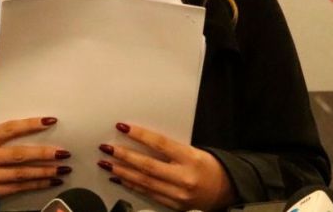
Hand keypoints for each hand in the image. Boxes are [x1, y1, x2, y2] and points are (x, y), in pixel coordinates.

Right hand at [0, 117, 71, 195]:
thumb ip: (2, 136)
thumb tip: (36, 130)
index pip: (9, 129)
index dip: (30, 124)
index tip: (50, 121)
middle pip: (18, 155)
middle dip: (43, 154)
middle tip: (63, 152)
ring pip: (20, 174)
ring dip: (44, 172)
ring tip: (63, 169)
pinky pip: (17, 188)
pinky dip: (36, 185)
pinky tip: (50, 181)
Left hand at [98, 123, 234, 210]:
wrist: (226, 191)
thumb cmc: (209, 166)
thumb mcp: (194, 152)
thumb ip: (171, 149)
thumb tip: (143, 140)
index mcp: (190, 158)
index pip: (160, 144)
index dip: (140, 135)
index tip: (123, 127)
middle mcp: (183, 177)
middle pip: (148, 165)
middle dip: (124, 156)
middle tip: (106, 148)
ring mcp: (178, 194)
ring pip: (144, 182)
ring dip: (122, 172)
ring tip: (106, 163)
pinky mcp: (174, 206)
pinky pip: (149, 194)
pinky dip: (132, 185)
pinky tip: (120, 178)